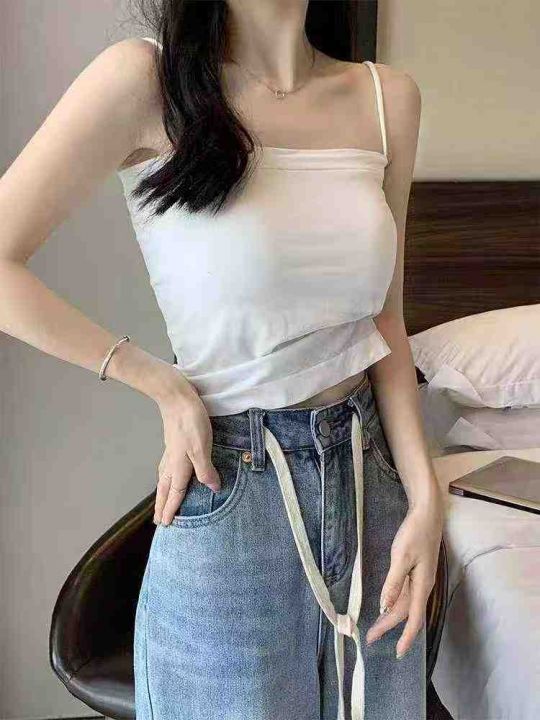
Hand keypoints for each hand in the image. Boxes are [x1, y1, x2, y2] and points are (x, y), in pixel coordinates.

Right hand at [153, 380, 220, 525]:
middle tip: (157, 521)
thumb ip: (206, 470)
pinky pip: (165, 468)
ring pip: (163, 478)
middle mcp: (171, 462)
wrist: (176, 397)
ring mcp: (170, 452)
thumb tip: (212, 488)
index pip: (175, 493)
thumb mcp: (202, 447)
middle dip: (161, 505)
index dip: (172, 509)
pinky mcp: (172, 443)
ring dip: (162, 493)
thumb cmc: (190, 421)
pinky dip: (165, 478)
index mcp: (178, 466)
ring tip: (161, 502)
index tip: (166, 525)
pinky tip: (168, 474)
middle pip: (165, 489)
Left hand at [365, 490, 444, 658]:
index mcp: (422, 585)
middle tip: (370, 638)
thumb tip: (385, 607)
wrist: (427, 513)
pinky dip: (394, 603)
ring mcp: (420, 579)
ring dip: (390, 617)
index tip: (398, 654)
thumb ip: (393, 582)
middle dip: (389, 627)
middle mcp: (423, 586)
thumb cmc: (415, 533)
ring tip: (374, 628)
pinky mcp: (416, 571)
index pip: (414, 618)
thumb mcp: (402, 556)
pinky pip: (405, 594)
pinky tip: (385, 605)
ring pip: (405, 604)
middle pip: (406, 613)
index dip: (406, 637)